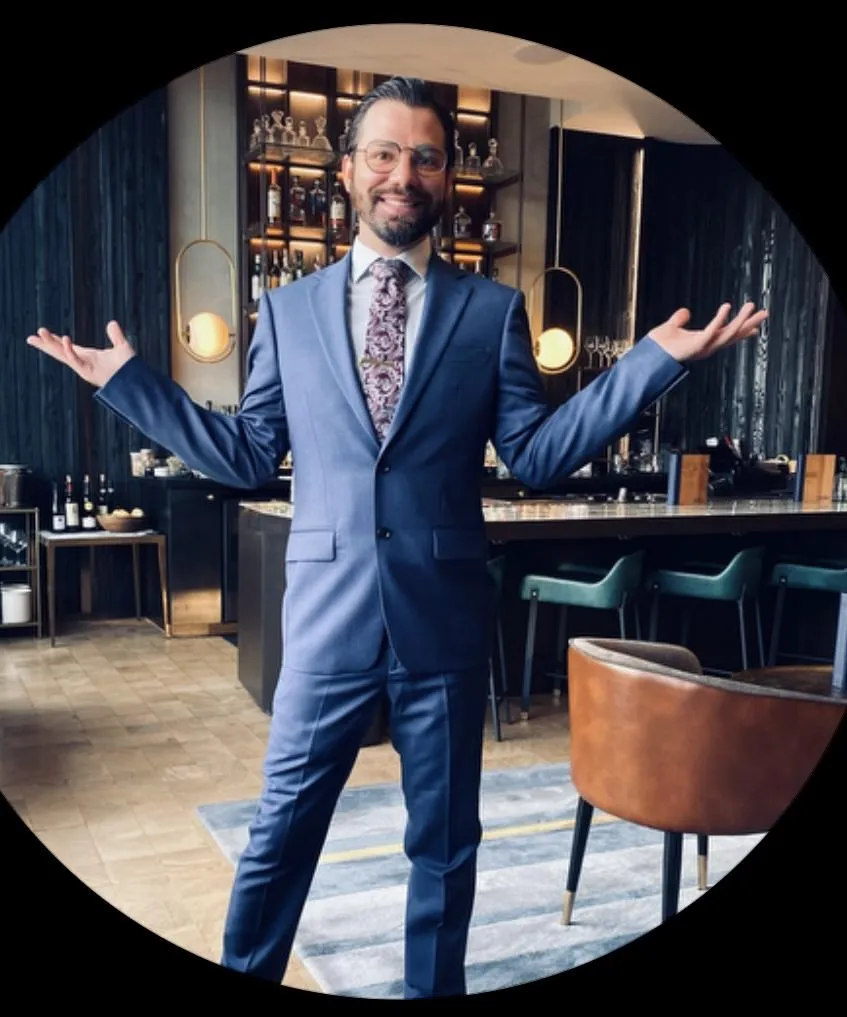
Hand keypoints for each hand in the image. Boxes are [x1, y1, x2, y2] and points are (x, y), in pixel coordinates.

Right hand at [26, 320, 135, 387]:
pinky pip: (76, 361)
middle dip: (46, 344)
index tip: (42, 333)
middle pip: (60, 351)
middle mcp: (84, 361)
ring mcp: (85, 367)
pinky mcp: (89, 372)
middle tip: (31, 337)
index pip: (67, 347)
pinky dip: (69, 351)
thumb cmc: (130, 369)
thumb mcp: (122, 347)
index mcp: (88, 356)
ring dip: (52, 344)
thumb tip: (112, 323)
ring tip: (41, 333)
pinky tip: (64, 339)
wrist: (137, 382)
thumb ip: (116, 336)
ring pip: (63, 355)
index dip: (55, 340)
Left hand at [647, 302, 766, 362]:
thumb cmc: (658, 346)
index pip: (727, 334)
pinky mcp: (695, 346)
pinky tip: (727, 307)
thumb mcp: (671, 327)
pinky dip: (720, 319)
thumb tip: (685, 312)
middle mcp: (706, 346)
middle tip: (765, 312)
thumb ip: (679, 319)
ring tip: (752, 306)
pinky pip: (711, 331)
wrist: (646, 356)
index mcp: (703, 341)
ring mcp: (702, 347)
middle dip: (749, 323)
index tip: (757, 326)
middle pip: (733, 334)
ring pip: (727, 333)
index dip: (742, 330)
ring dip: (741, 320)